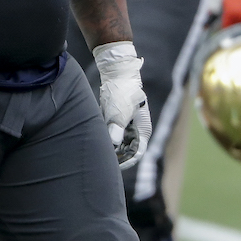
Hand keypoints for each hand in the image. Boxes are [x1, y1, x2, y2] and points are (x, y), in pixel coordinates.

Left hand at [93, 41, 151, 168]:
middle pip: (128, 150)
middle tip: (104, 163)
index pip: (138, 152)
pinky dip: (107, 141)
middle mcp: (136, 130)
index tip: (115, 166)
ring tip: (99, 155)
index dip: (127, 161)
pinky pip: (112, 136)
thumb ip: (117, 128)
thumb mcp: (119, 111)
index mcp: (143, 130)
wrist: (116, 74)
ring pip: (120, 144)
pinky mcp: (117, 121)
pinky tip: (97, 144)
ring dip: (111, 150)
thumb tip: (114, 144)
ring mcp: (126, 126)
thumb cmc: (121, 92)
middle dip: (117, 157)